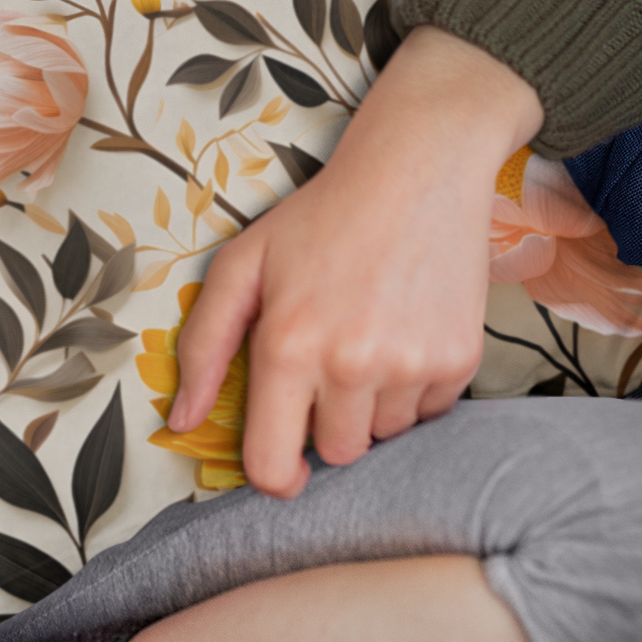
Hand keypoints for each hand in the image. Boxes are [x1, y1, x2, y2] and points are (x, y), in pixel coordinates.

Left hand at [169, 26, 542, 496]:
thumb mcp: (243, 264)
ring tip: (367, 334)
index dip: (272, 472)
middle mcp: (351, 366)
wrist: (415, 170)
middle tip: (327, 360)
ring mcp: (411, 367)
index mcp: (288, 345)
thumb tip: (181, 424)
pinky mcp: (461, 363)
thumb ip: (203, 346)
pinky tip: (404, 330)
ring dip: (372, 404)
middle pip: (335, 453)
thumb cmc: (320, 217)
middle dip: (325, 421)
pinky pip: (429, 413)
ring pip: (384, 435)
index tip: (280, 459)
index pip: (273, 466)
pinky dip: (414, 387)